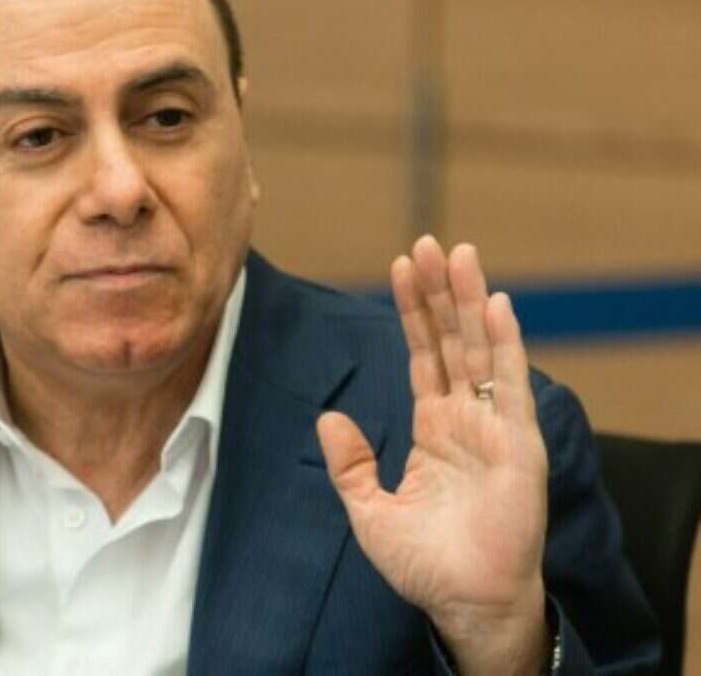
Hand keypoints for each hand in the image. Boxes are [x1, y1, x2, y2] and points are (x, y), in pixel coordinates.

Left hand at [316, 236, 549, 675]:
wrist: (463, 601)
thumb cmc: (424, 562)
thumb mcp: (368, 510)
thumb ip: (350, 463)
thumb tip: (326, 417)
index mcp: (432, 427)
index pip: (421, 354)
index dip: (412, 312)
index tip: (400, 267)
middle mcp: (464, 418)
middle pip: (450, 340)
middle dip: (438, 292)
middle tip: (427, 242)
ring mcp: (493, 427)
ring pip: (479, 350)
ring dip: (469, 302)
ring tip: (458, 254)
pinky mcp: (518, 444)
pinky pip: (508, 387)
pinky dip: (503, 345)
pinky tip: (494, 305)